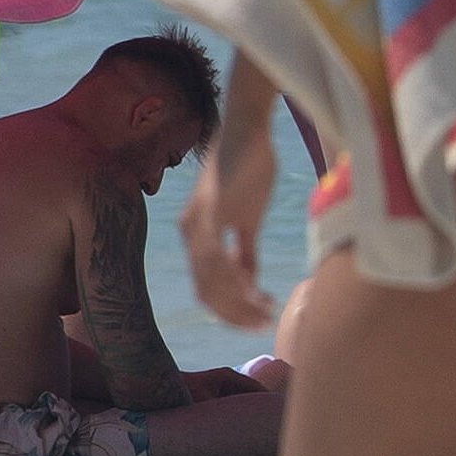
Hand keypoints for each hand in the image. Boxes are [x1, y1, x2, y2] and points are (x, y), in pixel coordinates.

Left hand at [179, 130, 277, 329]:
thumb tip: (249, 280)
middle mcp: (190, 232)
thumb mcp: (248, 217)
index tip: (256, 320)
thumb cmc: (249, 168)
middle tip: (262, 324)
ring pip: (211, 278)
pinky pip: (218, 255)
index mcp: (195, 235)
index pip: (206, 286)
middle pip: (206, 290)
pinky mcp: (211, 212)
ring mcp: (198, 223)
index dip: (229, 309)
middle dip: (234, 313)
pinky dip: (236, 278)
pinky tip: (256, 289)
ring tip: (265, 311)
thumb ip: (244, 249)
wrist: (247, 131)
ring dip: (238, 301)